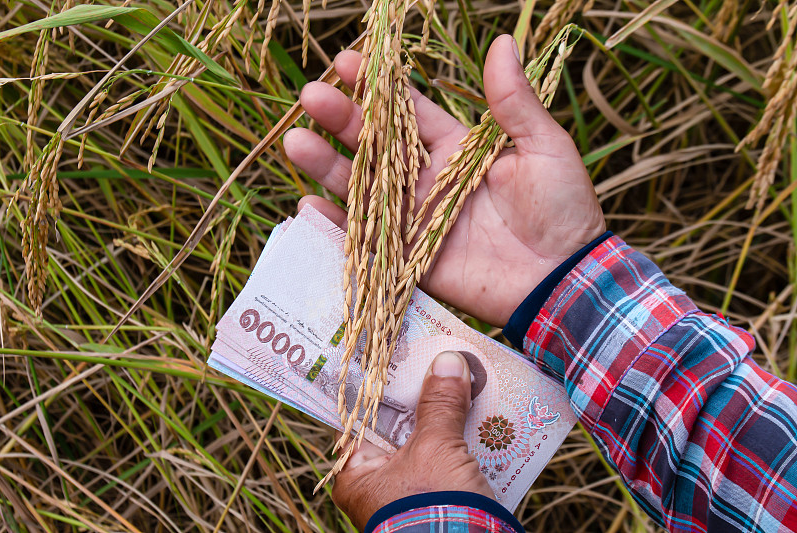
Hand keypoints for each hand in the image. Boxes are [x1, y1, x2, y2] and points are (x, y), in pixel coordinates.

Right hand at [284, 35, 604, 326]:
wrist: (563, 277)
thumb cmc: (562, 208)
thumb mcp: (544, 147)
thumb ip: (514, 102)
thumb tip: (502, 42)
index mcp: (456, 148)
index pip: (407, 111)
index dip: (376, 87)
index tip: (345, 62)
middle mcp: (428, 180)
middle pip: (375, 145)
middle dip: (342, 120)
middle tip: (310, 96)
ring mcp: (415, 219)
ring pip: (363, 187)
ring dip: (328, 166)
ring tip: (295, 141)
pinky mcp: (411, 258)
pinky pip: (367, 241)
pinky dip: (337, 226)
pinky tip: (308, 206)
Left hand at [331, 351, 491, 529]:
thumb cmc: (436, 509)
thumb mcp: (437, 449)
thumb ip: (440, 404)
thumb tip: (448, 361)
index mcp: (358, 472)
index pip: (360, 414)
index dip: (377, 380)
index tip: (390, 350)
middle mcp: (379, 481)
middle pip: (398, 423)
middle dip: (421, 392)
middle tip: (435, 354)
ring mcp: (411, 489)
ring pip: (427, 438)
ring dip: (448, 412)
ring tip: (466, 372)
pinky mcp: (441, 496)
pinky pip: (449, 456)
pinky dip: (464, 435)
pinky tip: (484, 408)